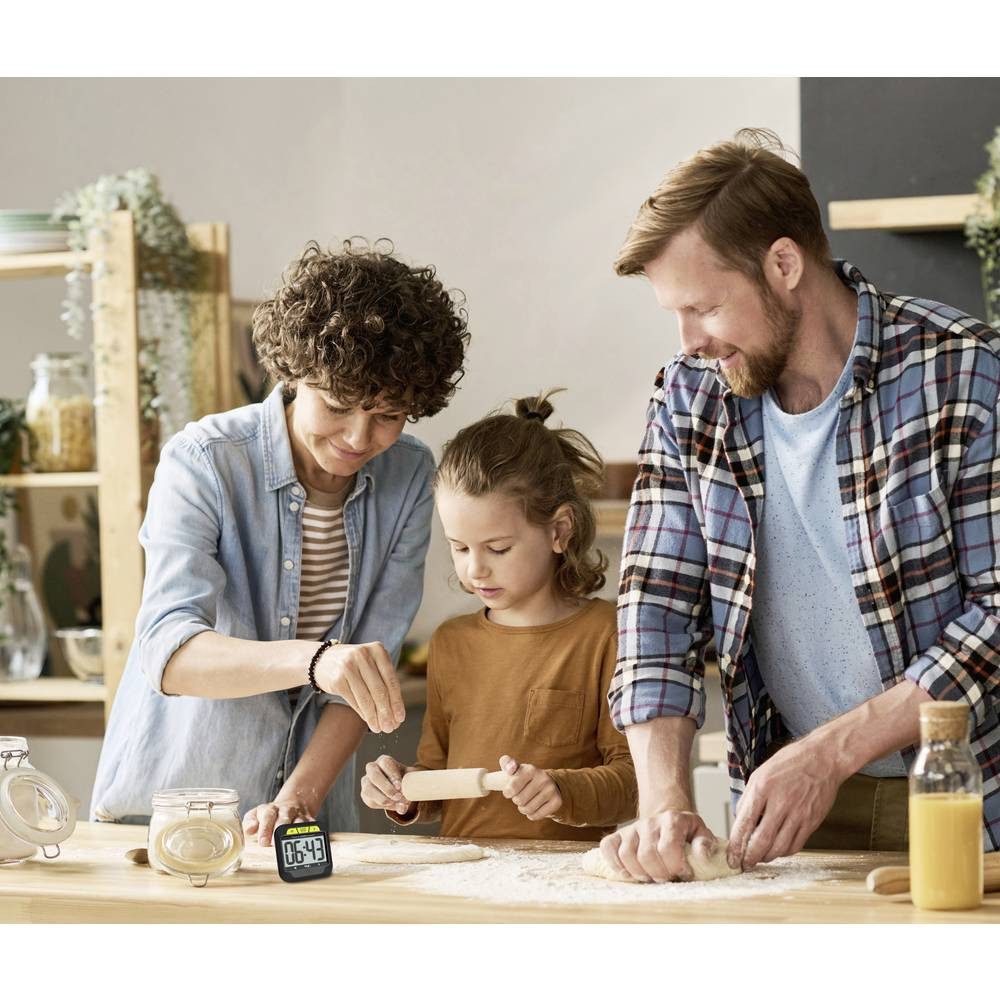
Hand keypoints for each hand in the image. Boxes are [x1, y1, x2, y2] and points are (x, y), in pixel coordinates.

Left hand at [243, 793, 316, 847]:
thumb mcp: (257, 814)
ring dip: (296, 832)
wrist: (293, 802)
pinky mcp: (309, 820)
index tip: (262, 841)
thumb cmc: (271, 814)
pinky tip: (312, 839)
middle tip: (274, 843)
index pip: (268, 817)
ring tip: (292, 842)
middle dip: (279, 831)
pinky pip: (312, 825)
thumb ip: (250, 822)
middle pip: (284, 819)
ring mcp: (299, 815)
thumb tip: (249, 830)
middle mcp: (286, 811)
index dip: (265, 829)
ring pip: (299, 822)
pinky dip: (313, 831)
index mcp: (271, 810)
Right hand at [313, 641, 404, 733]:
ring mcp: (348, 666)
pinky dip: (363, 713)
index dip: (397, 701)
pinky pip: (354, 701)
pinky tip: (369, 721)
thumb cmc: (357, 665)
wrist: (324, 659)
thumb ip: (385, 683)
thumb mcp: (373, 665)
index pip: (391, 680)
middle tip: (391, 727)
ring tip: (380, 728)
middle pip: (379, 690)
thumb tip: (397, 714)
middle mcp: (363, 655)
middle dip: (386, 712)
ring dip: (374, 717)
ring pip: (366, 698)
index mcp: (378, 650)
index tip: (400, 718)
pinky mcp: (337, 679)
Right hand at [361, 755, 416, 816]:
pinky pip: (371, 801)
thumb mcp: (409, 776)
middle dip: (386, 788)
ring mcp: (366, 781)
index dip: (392, 775)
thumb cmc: (403, 777)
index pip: (385, 764)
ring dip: (383, 799)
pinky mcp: (365, 794)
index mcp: (384, 761)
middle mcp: (372, 768)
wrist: (397, 786)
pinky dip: (384, 806)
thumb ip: (411, 783)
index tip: (400, 786)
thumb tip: (409, 796)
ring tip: (398, 804)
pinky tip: (395, 807)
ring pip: (368, 790)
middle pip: (374, 775)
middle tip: (398, 797)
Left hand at [498, 755, 562, 821]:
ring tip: (526, 801)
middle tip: (521, 795)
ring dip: (523, 809)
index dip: (508, 793)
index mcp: (531, 769)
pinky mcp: (557, 801)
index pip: (512, 788)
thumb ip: (507, 763)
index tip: (510, 790)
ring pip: (528, 809)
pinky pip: (536, 815)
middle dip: (517, 800)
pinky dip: (532, 815)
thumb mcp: (515, 769)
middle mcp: (543, 778)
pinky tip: (534, 807)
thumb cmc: (524, 778)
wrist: (546, 783)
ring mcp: (551, 789)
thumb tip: (511, 767)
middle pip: (519, 800)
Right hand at [599, 810, 715, 882]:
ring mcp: (632, 828)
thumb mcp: (701, 833)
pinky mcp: (618, 834)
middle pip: (647, 855)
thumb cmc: (686, 832)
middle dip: (658, 874)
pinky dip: (615, 864)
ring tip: (650, 877)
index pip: (668, 848)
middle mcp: (650, 822)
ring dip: (639, 873)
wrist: (668, 819)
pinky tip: (628, 873)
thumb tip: (702, 855)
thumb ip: (705, 843)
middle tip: (666, 878)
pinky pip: (608, 848)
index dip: (676, 866)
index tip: (683, 873)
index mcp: (673, 820)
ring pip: (627, 855)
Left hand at [727, 736, 843, 870]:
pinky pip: (796, 845)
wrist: (823, 759)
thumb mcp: (761, 772)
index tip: (732, 856)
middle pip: (761, 841)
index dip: (736, 844)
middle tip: (744, 864)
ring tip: (759, 858)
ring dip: (767, 858)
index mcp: (763, 788)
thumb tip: (740, 820)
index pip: (744, 823)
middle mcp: (780, 803)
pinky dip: (784, 852)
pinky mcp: (812, 822)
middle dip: (750, 858)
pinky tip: (778, 850)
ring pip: (779, 848)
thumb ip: (749, 797)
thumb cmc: (790, 763)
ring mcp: (798, 814)